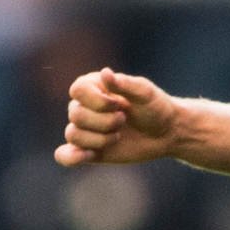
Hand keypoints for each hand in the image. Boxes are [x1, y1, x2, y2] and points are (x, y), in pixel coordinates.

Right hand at [55, 67, 180, 167]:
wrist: (165, 133)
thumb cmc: (155, 107)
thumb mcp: (145, 93)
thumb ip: (125, 84)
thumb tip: (105, 72)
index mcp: (95, 86)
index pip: (77, 90)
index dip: (96, 101)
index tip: (119, 104)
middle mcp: (84, 106)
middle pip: (76, 115)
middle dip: (104, 122)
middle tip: (124, 120)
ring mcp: (85, 129)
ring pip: (73, 135)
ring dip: (100, 139)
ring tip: (118, 135)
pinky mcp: (87, 150)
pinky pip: (64, 155)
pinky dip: (71, 157)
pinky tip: (90, 155)